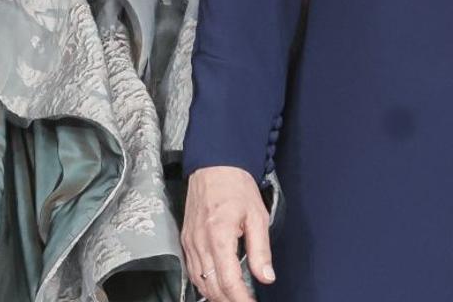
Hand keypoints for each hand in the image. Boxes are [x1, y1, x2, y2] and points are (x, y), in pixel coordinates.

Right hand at [181, 166, 274, 300]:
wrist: (213, 164)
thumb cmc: (237, 187)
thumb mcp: (257, 215)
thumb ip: (261, 249)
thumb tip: (266, 278)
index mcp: (219, 236)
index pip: (229, 281)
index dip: (242, 300)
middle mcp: (200, 242)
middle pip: (212, 287)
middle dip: (230, 301)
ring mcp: (190, 241)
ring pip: (200, 282)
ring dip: (216, 295)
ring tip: (233, 298)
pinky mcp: (186, 238)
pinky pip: (192, 270)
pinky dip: (204, 284)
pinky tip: (216, 286)